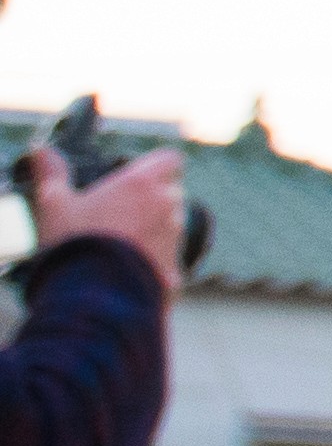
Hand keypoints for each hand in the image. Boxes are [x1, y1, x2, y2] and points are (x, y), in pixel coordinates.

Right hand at [25, 150, 184, 291]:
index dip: (158, 166)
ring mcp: (175, 237)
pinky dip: (155, 261)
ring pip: (173, 225)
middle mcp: (167, 205)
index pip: (170, 159)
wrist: (91, 295)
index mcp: (142, 184)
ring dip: (156, 230)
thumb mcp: (54, 204)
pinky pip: (170, 258)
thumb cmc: (73, 243)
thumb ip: (53, 174)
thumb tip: (42, 150)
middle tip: (121, 215)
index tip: (140, 177)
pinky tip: (128, 269)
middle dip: (153, 200)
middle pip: (172, 193)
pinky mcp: (176, 267)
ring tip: (121, 245)